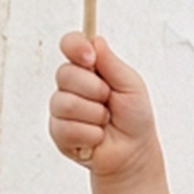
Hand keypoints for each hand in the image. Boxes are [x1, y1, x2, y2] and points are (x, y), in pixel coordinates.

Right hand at [49, 32, 158, 179]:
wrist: (134, 153)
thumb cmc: (134, 118)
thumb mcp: (131, 85)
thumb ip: (112, 63)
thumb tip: (95, 41)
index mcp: (88, 68)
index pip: (70, 44)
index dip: (76, 47)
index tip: (90, 58)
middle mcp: (72, 85)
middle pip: (65, 74)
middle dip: (94, 91)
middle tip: (108, 101)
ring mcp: (62, 108)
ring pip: (66, 103)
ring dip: (94, 115)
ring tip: (105, 122)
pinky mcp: (59, 132)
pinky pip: (66, 128)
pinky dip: (90, 134)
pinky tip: (97, 137)